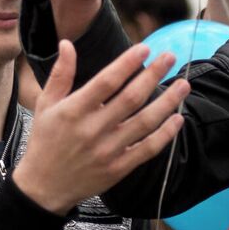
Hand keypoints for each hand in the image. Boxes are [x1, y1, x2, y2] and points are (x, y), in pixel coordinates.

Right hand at [13, 40, 189, 213]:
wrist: (44, 187)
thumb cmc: (45, 139)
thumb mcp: (45, 103)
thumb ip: (60, 73)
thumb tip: (68, 43)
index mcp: (75, 110)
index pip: (107, 81)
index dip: (127, 63)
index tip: (144, 48)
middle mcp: (94, 129)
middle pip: (131, 98)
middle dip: (153, 75)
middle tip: (170, 57)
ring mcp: (108, 151)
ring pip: (144, 123)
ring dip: (167, 102)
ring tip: (183, 85)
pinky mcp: (118, 169)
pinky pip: (147, 150)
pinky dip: (165, 135)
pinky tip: (177, 118)